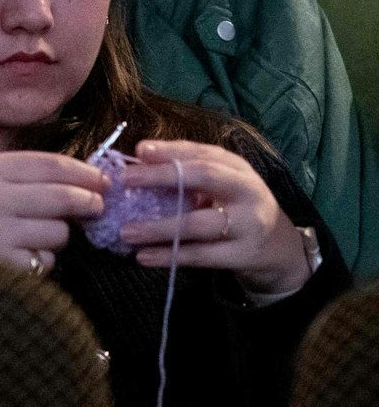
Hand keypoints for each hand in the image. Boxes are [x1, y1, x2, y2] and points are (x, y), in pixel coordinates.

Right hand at [0, 152, 107, 274]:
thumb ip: (25, 179)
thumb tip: (88, 181)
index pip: (51, 164)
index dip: (85, 172)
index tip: (104, 181)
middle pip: (65, 197)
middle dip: (88, 204)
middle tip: (96, 208)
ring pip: (60, 232)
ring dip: (56, 238)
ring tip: (31, 239)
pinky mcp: (3, 265)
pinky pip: (46, 261)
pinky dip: (40, 262)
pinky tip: (18, 258)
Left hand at [119, 140, 311, 296]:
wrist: (280, 248)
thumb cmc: (236, 207)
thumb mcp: (220, 183)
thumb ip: (186, 170)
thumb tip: (139, 156)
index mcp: (237, 168)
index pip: (202, 153)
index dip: (169, 150)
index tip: (138, 151)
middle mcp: (247, 191)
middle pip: (204, 177)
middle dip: (162, 176)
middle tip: (126, 179)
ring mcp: (249, 224)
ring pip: (198, 224)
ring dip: (158, 228)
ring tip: (126, 231)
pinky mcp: (245, 255)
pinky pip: (202, 256)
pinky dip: (170, 256)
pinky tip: (143, 256)